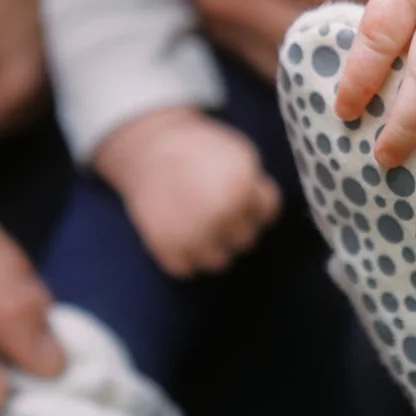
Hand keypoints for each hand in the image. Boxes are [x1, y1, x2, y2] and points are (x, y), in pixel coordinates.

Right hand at [93, 108, 281, 277]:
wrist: (148, 146)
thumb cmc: (197, 148)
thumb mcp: (239, 155)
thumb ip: (255, 188)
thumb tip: (263, 219)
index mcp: (242, 189)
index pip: (267, 215)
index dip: (254, 202)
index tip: (238, 193)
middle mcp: (220, 215)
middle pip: (245, 240)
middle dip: (234, 225)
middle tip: (215, 207)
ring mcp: (193, 234)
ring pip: (218, 262)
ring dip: (212, 247)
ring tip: (199, 224)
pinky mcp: (166, 247)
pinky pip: (185, 269)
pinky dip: (183, 256)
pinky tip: (181, 235)